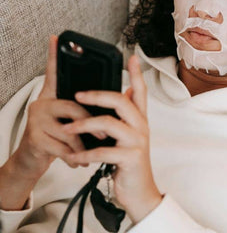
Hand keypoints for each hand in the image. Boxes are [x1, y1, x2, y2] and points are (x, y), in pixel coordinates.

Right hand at [0, 35, 93, 209]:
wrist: (33, 162)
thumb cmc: (56, 138)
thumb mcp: (70, 121)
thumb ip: (85, 109)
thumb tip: (116, 95)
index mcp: (53, 97)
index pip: (54, 73)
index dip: (55, 56)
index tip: (57, 38)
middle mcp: (41, 103)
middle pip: (75, 106)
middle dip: (93, 124)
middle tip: (105, 135)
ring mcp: (36, 120)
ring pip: (71, 129)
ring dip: (84, 145)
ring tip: (89, 153)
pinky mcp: (34, 138)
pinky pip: (63, 146)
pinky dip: (75, 157)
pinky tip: (78, 161)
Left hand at [62, 55, 162, 223]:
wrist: (140, 189)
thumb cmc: (129, 159)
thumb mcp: (130, 133)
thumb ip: (126, 114)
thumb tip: (124, 91)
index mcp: (140, 118)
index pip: (141, 90)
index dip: (136, 73)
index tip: (132, 56)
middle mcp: (141, 125)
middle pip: (121, 100)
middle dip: (97, 95)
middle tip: (77, 95)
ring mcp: (136, 141)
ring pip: (109, 123)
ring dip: (83, 125)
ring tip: (66, 129)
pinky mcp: (129, 158)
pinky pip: (102, 151)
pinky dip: (84, 153)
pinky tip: (72, 155)